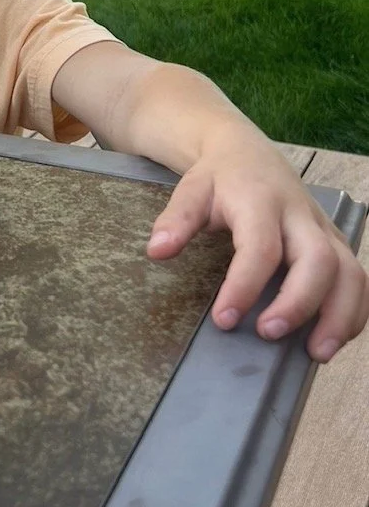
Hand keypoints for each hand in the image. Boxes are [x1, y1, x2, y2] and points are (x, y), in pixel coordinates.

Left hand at [146, 144, 368, 361]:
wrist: (246, 152)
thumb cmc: (218, 178)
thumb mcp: (190, 190)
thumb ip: (175, 220)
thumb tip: (157, 251)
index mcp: (260, 201)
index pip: (261, 247)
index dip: (245, 286)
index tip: (223, 319)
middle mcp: (300, 215)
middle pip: (319, 260)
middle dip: (299, 302)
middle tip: (267, 334)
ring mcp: (323, 229)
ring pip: (349, 272)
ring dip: (339, 316)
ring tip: (315, 354)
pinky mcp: (336, 243)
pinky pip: (358, 279)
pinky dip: (354, 312)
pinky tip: (332, 338)